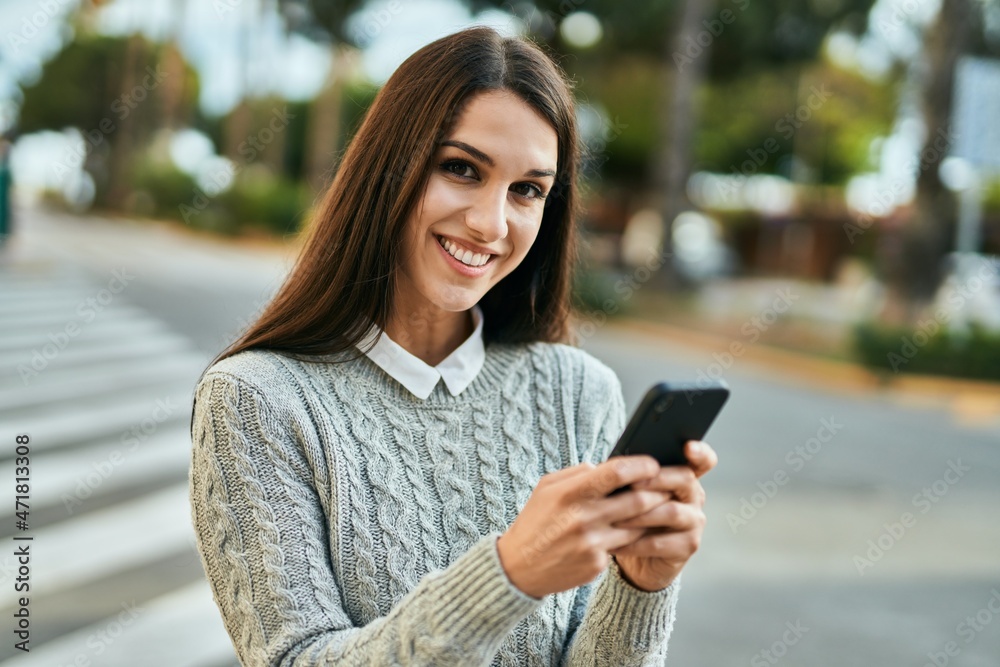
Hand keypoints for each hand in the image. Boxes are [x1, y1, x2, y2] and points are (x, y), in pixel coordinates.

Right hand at [496, 455, 671, 598]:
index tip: (653, 464)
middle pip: (637, 500)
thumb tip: (608, 466)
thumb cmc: (535, 521)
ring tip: (655, 507)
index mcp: (570, 493)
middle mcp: (582, 518)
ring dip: (650, 516)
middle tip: (665, 485)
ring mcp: (591, 543)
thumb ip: (578, 473)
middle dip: (656, 491)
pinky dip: (631, 536)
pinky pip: (625, 545)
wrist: (518, 567)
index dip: (641, 466)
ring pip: (638, 525)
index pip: (616, 473)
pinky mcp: (597, 564)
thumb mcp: (547, 488)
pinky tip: (633, 531)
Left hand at [609, 440, 717, 591]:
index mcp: (683, 476)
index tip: (688, 447)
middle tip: (631, 483)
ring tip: (615, 518)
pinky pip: (661, 542)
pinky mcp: (688, 546)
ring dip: (641, 515)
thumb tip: (607, 463)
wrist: (634, 554)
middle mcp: (694, 496)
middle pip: (685, 479)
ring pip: (672, 512)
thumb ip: (629, 475)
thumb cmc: (631, 514)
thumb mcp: (629, 491)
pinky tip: (615, 544)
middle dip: (656, 480)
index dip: (700, 452)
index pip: (702, 460)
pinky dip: (635, 543)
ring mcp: (694, 521)